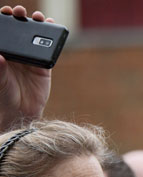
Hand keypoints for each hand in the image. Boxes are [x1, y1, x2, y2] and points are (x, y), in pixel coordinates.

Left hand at [0, 5, 53, 130]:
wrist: (21, 113)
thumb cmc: (3, 96)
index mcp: (2, 54)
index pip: (3, 33)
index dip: (3, 20)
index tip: (5, 13)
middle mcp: (15, 54)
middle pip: (18, 31)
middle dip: (19, 18)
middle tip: (19, 12)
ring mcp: (30, 59)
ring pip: (33, 37)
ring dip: (36, 25)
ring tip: (38, 17)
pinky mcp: (43, 66)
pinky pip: (49, 50)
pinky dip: (52, 39)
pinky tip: (51, 29)